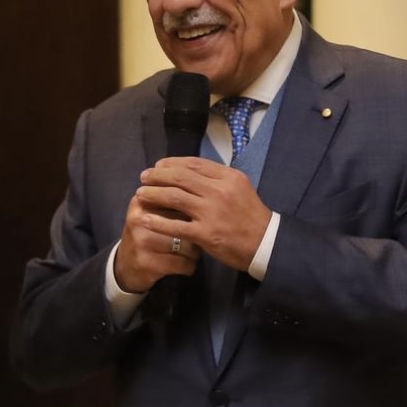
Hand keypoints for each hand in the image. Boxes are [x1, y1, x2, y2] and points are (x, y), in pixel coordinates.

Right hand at [112, 188, 200, 293]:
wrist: (126, 265)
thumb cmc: (148, 233)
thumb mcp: (153, 212)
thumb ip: (173, 198)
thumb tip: (204, 187)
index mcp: (142, 201)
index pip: (177, 197)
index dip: (194, 209)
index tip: (199, 217)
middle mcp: (140, 219)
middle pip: (185, 221)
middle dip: (198, 230)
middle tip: (201, 235)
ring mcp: (141, 242)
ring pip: (188, 245)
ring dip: (196, 251)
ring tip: (193, 252)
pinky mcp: (147, 263)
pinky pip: (183, 264)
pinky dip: (190, 266)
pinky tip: (187, 265)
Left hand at [134, 157, 271, 272]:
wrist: (265, 243)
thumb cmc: (251, 215)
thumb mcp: (241, 188)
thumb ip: (218, 178)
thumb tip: (192, 170)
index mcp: (228, 177)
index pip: (195, 163)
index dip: (172, 163)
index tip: (158, 165)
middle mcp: (219, 191)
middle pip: (180, 177)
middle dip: (158, 175)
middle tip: (143, 177)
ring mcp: (211, 212)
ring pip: (174, 197)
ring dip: (153, 194)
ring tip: (140, 194)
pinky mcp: (205, 234)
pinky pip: (175, 225)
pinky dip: (157, 221)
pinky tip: (145, 219)